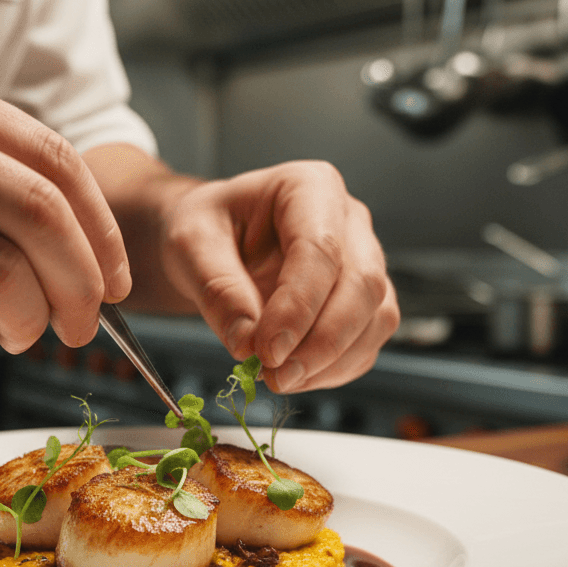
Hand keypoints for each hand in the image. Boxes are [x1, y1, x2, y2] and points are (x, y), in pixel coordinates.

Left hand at [160, 160, 398, 391]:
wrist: (217, 240)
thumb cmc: (209, 228)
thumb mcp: (191, 244)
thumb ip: (217, 288)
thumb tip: (246, 341)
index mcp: (309, 187)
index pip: (319, 250)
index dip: (298, 307)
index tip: (267, 350)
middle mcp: (349, 220)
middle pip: (362, 286)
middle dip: (322, 342)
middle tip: (275, 375)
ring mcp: (365, 260)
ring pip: (377, 317)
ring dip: (332, 361)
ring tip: (280, 379)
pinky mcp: (365, 302)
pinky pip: (368, 342)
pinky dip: (335, 370)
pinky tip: (296, 376)